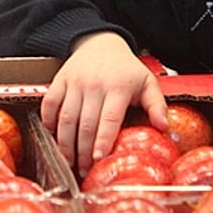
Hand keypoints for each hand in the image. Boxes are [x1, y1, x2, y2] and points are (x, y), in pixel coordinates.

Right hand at [41, 32, 166, 174]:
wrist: (100, 42)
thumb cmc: (126, 69)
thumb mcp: (147, 82)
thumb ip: (157, 106)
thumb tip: (165, 129)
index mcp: (118, 87)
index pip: (109, 118)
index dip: (103, 139)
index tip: (99, 158)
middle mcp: (94, 84)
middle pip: (85, 123)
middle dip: (83, 150)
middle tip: (84, 170)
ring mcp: (74, 83)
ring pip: (65, 117)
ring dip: (65, 143)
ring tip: (69, 161)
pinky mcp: (59, 81)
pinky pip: (49, 104)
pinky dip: (48, 122)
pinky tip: (53, 137)